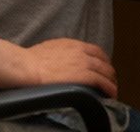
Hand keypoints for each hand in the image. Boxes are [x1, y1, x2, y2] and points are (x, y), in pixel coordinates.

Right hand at [0, 36, 117, 97]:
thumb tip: (59, 61)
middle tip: (109, 80)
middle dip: (108, 71)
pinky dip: (109, 88)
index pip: (95, 51)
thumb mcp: (49, 50)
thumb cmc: (30, 61)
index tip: (103, 68)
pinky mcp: (84, 76)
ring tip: (112, 90)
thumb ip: (60, 53)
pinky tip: (111, 94)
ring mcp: (84, 63)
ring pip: (106, 71)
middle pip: (103, 61)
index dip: (102, 60)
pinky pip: (102, 82)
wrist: (27, 67)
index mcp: (73, 44)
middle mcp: (82, 51)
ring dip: (111, 81)